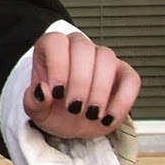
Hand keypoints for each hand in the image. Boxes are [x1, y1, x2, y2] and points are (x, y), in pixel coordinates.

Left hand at [23, 31, 138, 139]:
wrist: (72, 123)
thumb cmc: (52, 110)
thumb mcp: (36, 110)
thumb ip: (33, 102)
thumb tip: (42, 90)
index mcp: (52, 47)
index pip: (56, 42)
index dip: (58, 66)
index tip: (57, 92)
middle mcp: (78, 47)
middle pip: (83, 48)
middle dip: (80, 81)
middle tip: (74, 108)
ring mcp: (103, 59)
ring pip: (106, 59)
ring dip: (100, 90)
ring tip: (90, 114)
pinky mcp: (124, 74)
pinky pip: (131, 79)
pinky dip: (122, 100)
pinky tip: (107, 118)